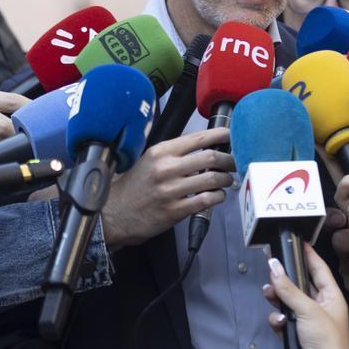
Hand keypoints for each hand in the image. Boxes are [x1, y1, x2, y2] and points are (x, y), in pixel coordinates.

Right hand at [100, 128, 232, 248]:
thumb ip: (174, 153)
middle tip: (234, 162)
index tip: (232, 135)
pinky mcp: (174, 210)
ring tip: (227, 180)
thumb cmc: (135, 186)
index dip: (220, 135)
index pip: (198, 138)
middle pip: (210, 157)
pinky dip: (218, 197)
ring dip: (226, 179)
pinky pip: (206, 200)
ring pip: (212, 179)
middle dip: (229, 160)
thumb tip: (205, 147)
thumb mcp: (149, 160)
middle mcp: (166, 168)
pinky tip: (218, 196)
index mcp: (160, 152)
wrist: (114, 213)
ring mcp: (171, 190)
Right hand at [263, 244, 348, 348]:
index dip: (309, 255)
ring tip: (269, 295)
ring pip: (289, 301)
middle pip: (300, 284)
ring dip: (278, 298)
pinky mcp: (298, 333)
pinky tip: (279, 322)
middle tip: (270, 269)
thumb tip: (274, 267)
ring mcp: (309, 320)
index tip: (297, 242)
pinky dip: (278, 319)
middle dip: (285, 279)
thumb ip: (289, 288)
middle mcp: (321, 306)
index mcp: (332, 297)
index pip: (319, 269)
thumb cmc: (326, 340)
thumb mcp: (308, 309)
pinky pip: (284, 318)